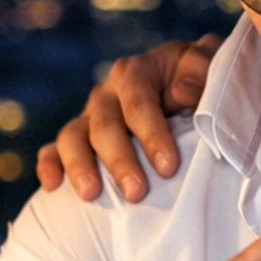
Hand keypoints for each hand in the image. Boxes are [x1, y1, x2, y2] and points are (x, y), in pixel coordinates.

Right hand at [35, 35, 221, 202]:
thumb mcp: (212, 65)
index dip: (152, 133)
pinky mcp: (78, 138)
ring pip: (73, 137)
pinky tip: (51, 187)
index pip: (139, 101)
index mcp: (138, 72)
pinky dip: (49, 165)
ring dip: (80, 166)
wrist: (188, 92)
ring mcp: (90, 116)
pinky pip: (53, 149)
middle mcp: (107, 92)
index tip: (168, 166)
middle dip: (120, 160)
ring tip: (91, 195)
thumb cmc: (202, 83)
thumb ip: (203, 67)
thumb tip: (182, 90)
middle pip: (104, 124)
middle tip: (137, 193)